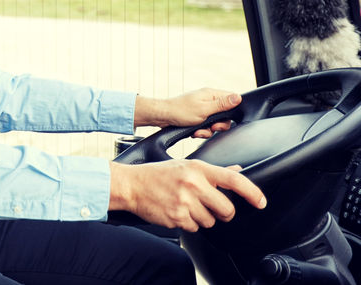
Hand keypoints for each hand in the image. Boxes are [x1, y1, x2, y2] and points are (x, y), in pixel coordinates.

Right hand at [109, 159, 266, 231]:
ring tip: (187, 205)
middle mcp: (193, 185)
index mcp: (197, 169)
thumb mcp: (186, 166)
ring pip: (211, 221)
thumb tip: (236, 171)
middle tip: (213, 207)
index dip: (252, 192)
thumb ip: (213, 171)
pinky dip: (189, 223)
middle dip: (224, 212)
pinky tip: (177, 211)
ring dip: (203, 218)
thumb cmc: (158, 174)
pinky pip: (195, 228)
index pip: (233, 180)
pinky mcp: (176, 217)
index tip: (261, 202)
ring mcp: (184, 202)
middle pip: (227, 209)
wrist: (132, 185)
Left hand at [135, 88, 241, 137]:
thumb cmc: (180, 111)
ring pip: (215, 123)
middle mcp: (208, 100)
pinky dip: (201, 131)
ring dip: (208, 130)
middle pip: (225, 115)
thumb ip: (222, 105)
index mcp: (211, 94)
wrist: (162, 117)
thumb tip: (238, 97)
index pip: (231, 99)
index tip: (226, 118)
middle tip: (212, 127)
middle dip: (219, 124)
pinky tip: (194, 132)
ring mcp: (202, 109)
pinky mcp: (197, 118)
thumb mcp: (204, 109)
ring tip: (199, 131)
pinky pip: (206, 127)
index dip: (233, 110)